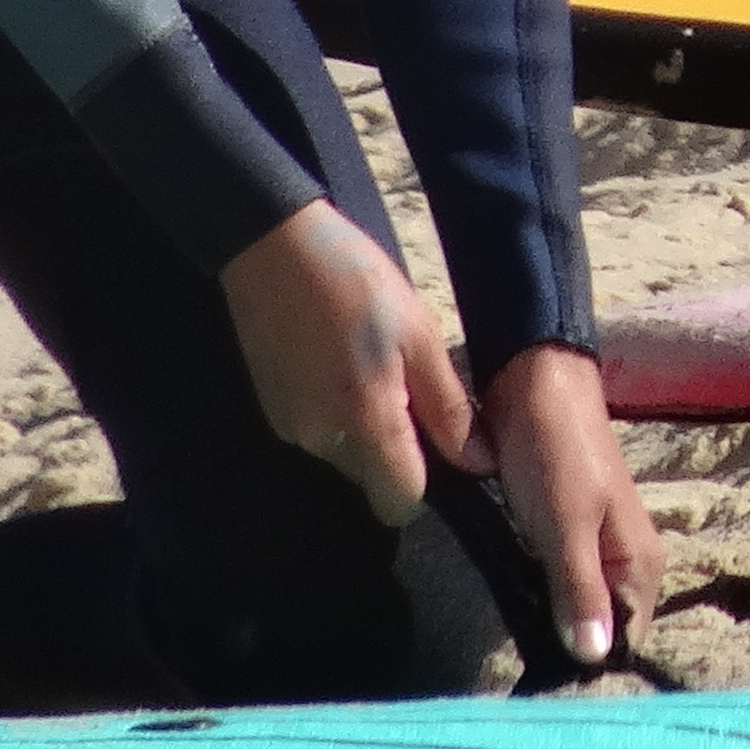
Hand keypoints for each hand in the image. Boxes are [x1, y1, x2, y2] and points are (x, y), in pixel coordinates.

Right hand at [220, 200, 474, 525]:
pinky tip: (341, 362)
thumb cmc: (356, 283)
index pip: (400, 502)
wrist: (272, 246)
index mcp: (364, 424)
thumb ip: (447, 407)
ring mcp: (291, 428)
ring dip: (366, 428)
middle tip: (408, 385)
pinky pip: (320, 432)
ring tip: (373, 365)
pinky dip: (337, 411)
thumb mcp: (420, 335)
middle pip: (373, 479)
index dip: (429, 484)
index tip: (442, 445)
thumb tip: (478, 463)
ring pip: (346, 455)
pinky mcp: (273, 411)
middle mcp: (321, 440)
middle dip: (397, 450)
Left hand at [479, 344, 660, 664]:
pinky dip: (529, 602)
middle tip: (512, 679)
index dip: (588, 669)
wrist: (530, 381)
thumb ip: (580, 588)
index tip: (542, 691)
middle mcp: (622, 564)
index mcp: (641, 565)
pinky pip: (550, 588)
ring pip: (572, 611)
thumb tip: (594, 659)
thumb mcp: (567, 523)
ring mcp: (590, 551)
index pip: (626, 644)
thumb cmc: (554, 450)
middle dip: (563, 653)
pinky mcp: (557, 540)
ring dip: (543, 629)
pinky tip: (498, 617)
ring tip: (499, 658)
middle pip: (600, 631)